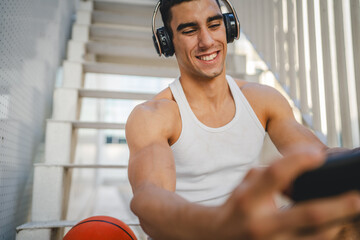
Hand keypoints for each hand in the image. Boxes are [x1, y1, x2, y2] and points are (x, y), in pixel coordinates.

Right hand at [217, 147, 359, 239]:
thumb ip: (273, 171)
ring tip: (355, 211)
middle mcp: (262, 224)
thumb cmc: (237, 205)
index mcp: (250, 199)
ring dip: (340, 225)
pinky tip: (339, 227)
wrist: (219, 236)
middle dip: (338, 207)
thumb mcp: (248, 182)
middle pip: (307, 215)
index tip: (318, 155)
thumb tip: (306, 159)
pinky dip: (328, 237)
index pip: (275, 175)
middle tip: (358, 197)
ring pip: (316, 238)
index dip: (297, 162)